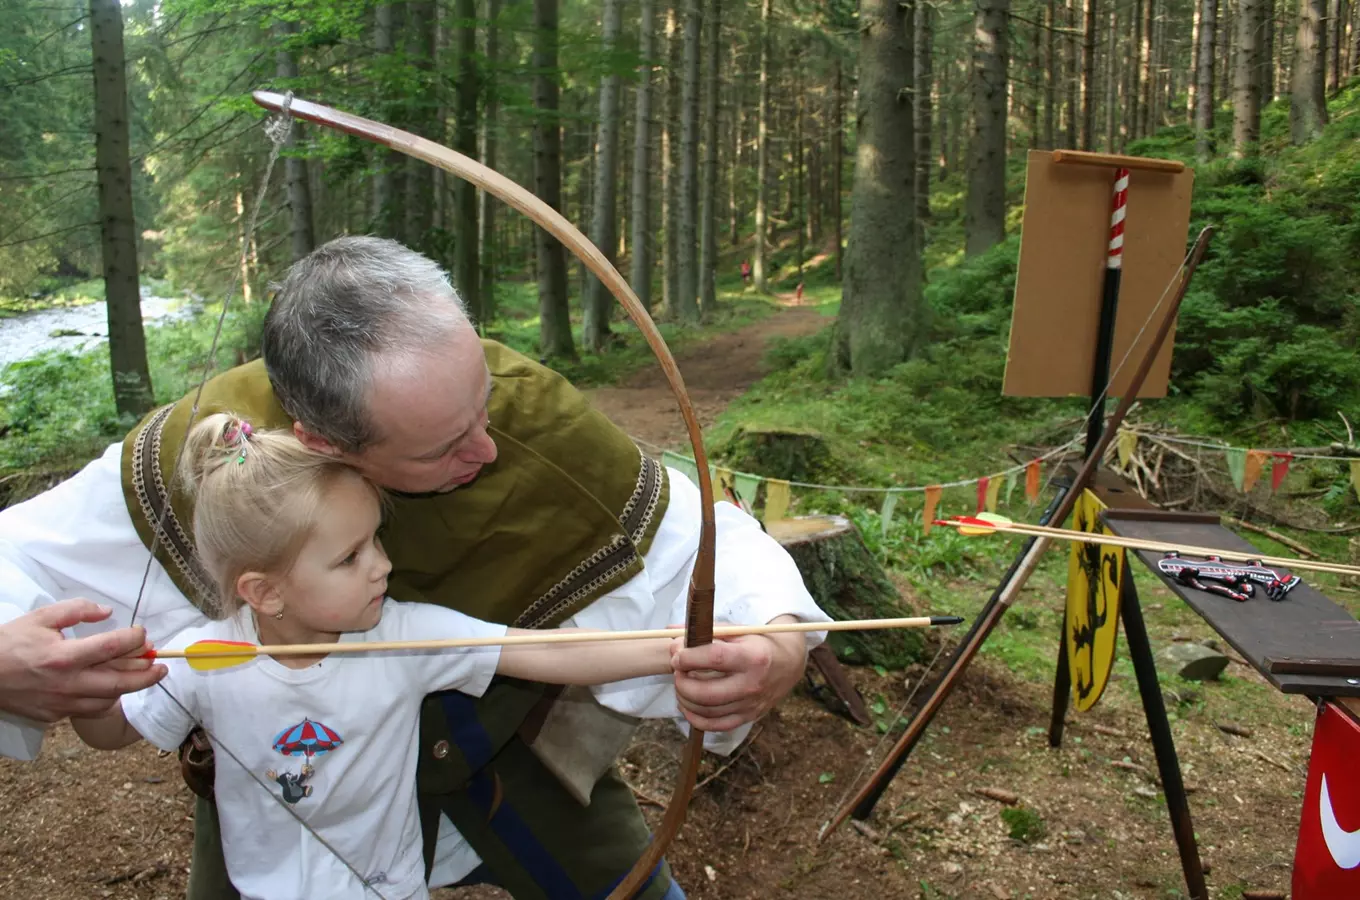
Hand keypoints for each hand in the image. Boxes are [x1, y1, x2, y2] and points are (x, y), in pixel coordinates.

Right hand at [0, 599, 166, 722]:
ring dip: (128, 688)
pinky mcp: (55, 716)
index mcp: (63, 656)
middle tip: (162, 667)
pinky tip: (111, 688)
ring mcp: (61, 704)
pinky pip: (89, 710)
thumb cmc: (9, 644)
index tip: (142, 634)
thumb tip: (107, 612)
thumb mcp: (40, 617)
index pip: (111, 648)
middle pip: (119, 683)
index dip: (133, 639)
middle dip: (147, 675)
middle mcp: (66, 683)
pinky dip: (105, 699)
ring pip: (107, 700)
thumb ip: (76, 611)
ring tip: (141, 675)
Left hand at [670, 615, 807, 731]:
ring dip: (685, 698)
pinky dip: (695, 718)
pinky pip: (716, 725)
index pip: (714, 658)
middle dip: (682, 681)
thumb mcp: (737, 630)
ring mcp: (751, 705)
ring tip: (680, 683)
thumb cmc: (758, 643)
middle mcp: (753, 684)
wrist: (789, 663)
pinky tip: (687, 704)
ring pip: (707, 711)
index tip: (676, 653)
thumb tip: (670, 634)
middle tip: (676, 670)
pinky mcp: (749, 717)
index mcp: (752, 657)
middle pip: (706, 692)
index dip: (688, 657)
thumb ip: (705, 631)